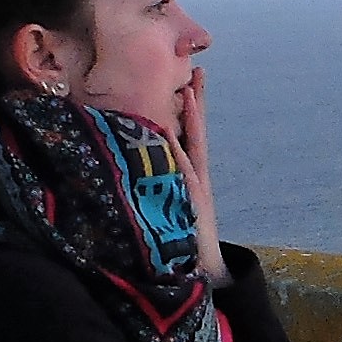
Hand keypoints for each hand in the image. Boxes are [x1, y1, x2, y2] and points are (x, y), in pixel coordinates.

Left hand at [176, 61, 230, 288]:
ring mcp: (195, 187)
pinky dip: (176, 152)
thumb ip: (160, 187)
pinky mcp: (192, 202)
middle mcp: (195, 176)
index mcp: (190, 175)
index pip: (190, 134)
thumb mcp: (168, 207)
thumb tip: (140, 168)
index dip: (189, 108)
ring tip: (190, 89)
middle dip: (197, 101)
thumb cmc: (180, 240)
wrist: (201, 271)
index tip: (188, 80)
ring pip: (193, 145)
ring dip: (191, 118)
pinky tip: (170, 131)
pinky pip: (182, 172)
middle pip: (197, 131)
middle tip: (197, 69)